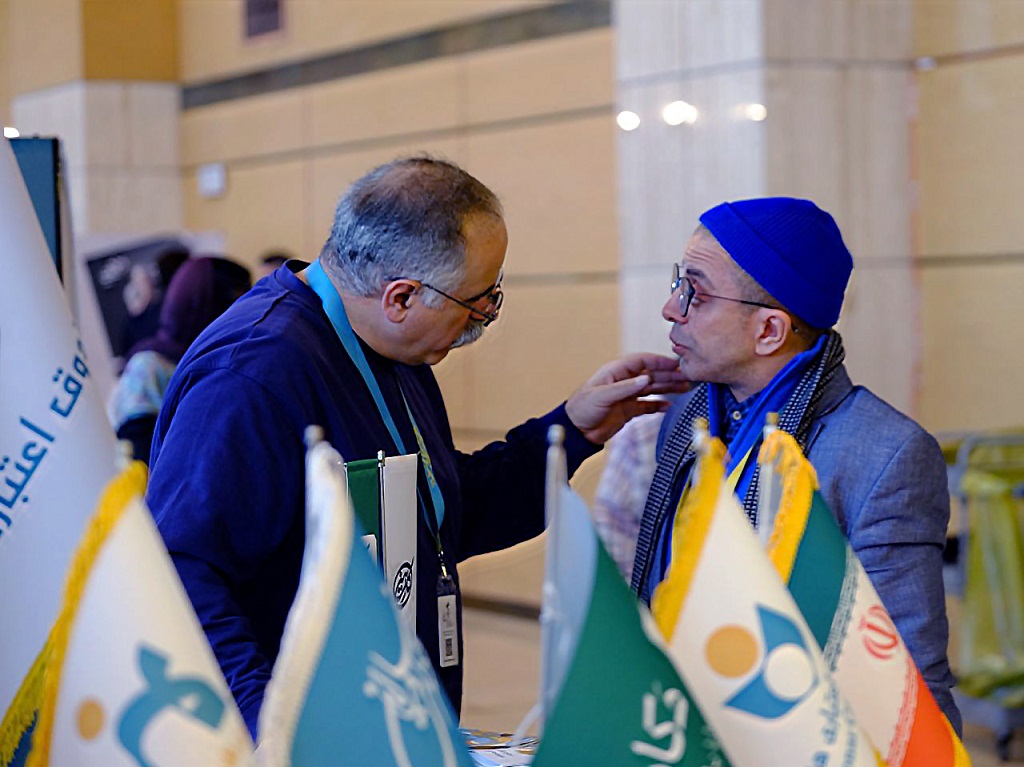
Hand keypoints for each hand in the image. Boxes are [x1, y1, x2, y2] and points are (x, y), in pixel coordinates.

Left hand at [565, 353, 688, 444]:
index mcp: (616, 373)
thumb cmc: (581, 409)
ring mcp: (627, 396)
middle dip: (669, 375)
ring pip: (652, 389)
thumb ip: (624, 388)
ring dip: (668, 388)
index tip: (674, 364)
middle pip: (651, 375)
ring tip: (684, 387)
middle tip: (686, 377)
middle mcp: (624, 383)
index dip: (659, 361)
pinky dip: (658, 405)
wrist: (576, 431)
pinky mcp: (628, 410)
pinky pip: (647, 405)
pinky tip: (669, 405)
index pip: (642, 362)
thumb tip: (645, 378)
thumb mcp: (602, 396)